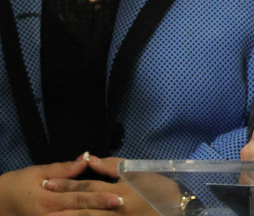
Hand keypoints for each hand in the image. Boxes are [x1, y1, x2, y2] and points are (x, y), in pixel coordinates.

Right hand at [0, 154, 121, 215]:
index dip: (99, 198)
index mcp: (47, 200)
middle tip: (123, 207)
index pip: (79, 198)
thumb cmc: (13, 187)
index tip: (119, 197)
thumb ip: (63, 169)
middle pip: (80, 214)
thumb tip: (86, 159)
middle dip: (102, 211)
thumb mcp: (35, 173)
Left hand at [41, 154, 158, 214]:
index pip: (88, 187)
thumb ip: (114, 166)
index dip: (68, 185)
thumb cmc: (158, 187)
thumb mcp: (139, 172)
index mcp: (120, 191)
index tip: (48, 183)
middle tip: (41, 205)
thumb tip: (91, 160)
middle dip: (61, 207)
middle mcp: (116, 209)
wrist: (177, 208)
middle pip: (83, 209)